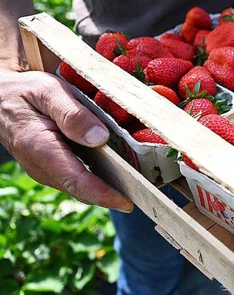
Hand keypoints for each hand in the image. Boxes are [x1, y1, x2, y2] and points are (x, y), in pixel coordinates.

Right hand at [0, 69, 132, 211]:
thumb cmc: (25, 92)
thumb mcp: (48, 92)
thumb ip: (73, 114)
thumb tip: (99, 138)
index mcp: (41, 148)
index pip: (76, 180)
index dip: (103, 195)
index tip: (127, 202)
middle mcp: (42, 167)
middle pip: (82, 189)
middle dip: (113, 196)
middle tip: (147, 197)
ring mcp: (46, 170)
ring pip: (80, 186)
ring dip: (108, 189)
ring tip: (140, 187)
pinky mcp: (52, 167)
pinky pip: (78, 177)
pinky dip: (99, 178)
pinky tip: (121, 173)